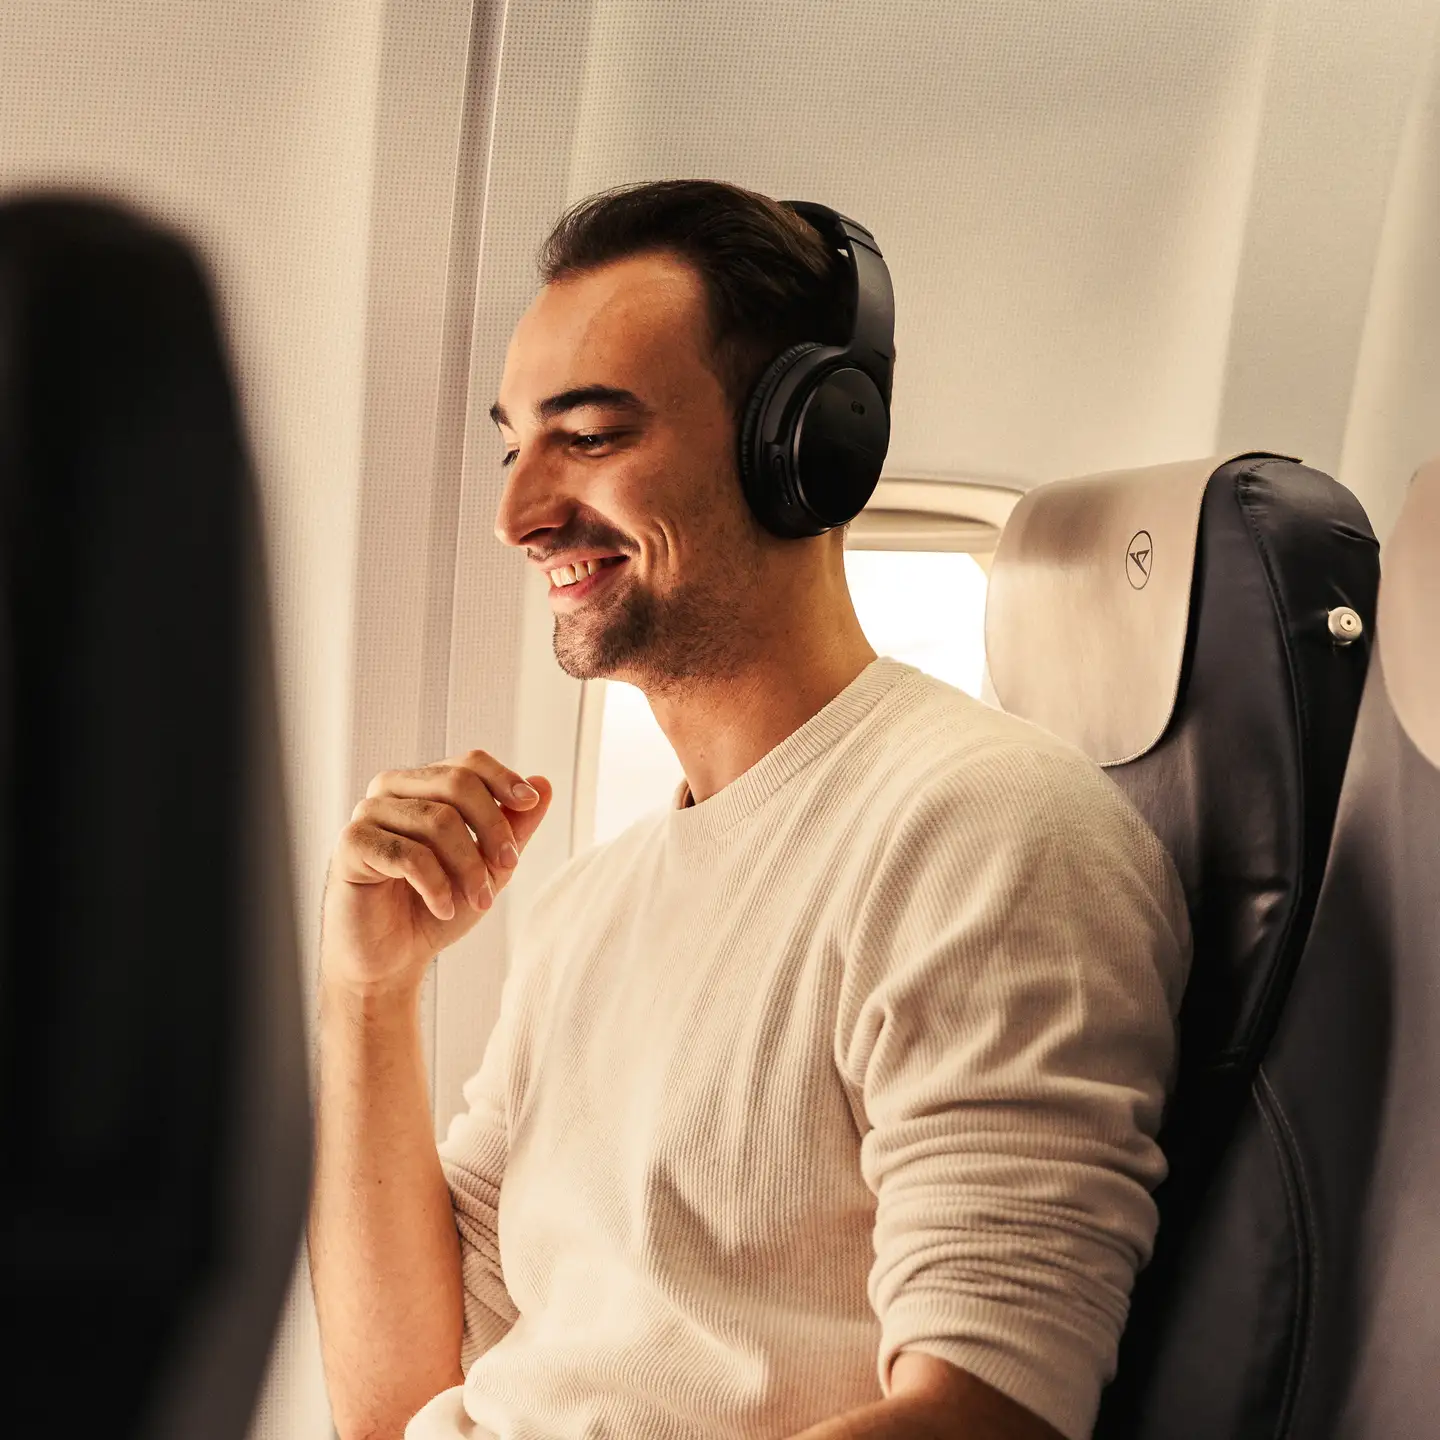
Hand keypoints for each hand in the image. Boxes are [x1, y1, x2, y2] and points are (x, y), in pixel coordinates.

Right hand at [320, 750, 551, 997]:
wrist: (391, 958)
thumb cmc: (436, 906)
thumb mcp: (489, 866)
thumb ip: (515, 826)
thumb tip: (544, 782)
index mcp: (423, 786)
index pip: (469, 764)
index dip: (504, 780)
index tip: (530, 804)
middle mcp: (392, 790)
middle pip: (457, 783)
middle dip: (493, 827)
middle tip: (509, 866)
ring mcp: (368, 813)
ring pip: (437, 820)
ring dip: (469, 866)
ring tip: (480, 900)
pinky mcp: (351, 845)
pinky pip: (407, 854)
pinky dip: (436, 885)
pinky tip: (442, 908)